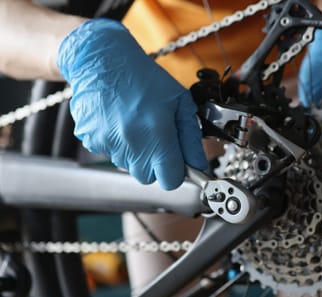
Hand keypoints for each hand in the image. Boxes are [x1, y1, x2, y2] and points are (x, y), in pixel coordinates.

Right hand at [57, 19, 206, 189]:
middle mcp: (131, 144)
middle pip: (149, 176)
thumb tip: (199, 164)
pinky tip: (121, 121)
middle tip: (158, 136)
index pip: (171, 180)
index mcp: (157, 135)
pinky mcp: (91, 141)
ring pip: (129, 166)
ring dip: (137, 153)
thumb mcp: (179, 102)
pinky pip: (112, 154)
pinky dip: (119, 144)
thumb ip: (191, 138)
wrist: (102, 60)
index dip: (177, 171)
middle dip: (157, 163)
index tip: (178, 159)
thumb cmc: (143, 77)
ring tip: (138, 123)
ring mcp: (109, 145)